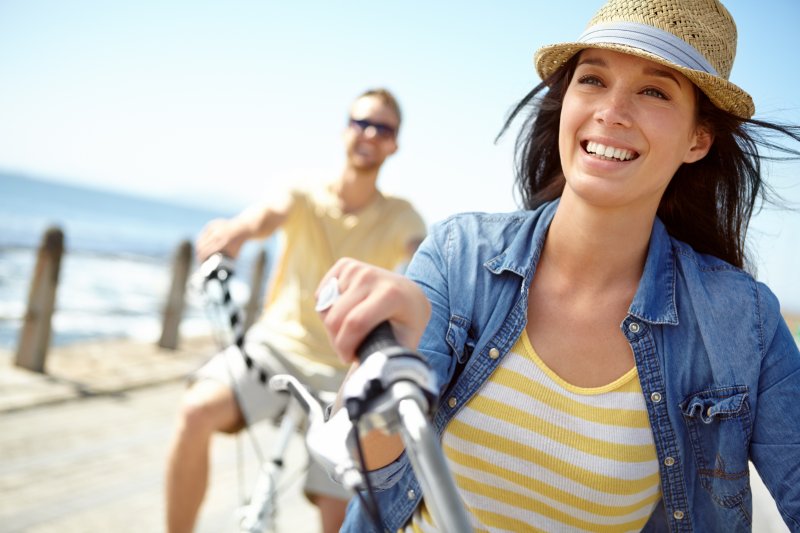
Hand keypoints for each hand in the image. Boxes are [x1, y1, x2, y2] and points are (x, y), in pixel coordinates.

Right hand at [195, 218, 246, 261]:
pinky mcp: (212, 224)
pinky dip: (201, 239)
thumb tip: (219, 274)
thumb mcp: (233, 256)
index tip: (200, 262)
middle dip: (198, 253)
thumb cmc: (237, 245)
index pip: (206, 252)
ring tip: (199, 253)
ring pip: (200, 239)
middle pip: (201, 246)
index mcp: (222, 243)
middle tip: (198, 259)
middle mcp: (217, 234)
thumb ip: (226, 265)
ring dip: (198, 247)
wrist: (242, 229)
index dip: (201, 258)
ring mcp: (214, 228)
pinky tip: (201, 244)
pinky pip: (203, 233)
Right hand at [316, 258, 430, 364]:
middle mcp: (372, 276)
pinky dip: (328, 311)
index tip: (349, 358)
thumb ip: (389, 357)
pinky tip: (346, 313)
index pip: (355, 323)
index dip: (346, 346)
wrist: (410, 295)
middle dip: (337, 341)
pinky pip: (321, 297)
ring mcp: (357, 268)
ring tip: (351, 331)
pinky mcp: (345, 266)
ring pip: (325, 309)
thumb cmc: (407, 323)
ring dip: (333, 328)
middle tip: (349, 350)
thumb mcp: (406, 341)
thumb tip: (373, 374)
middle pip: (336, 318)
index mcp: (391, 294)